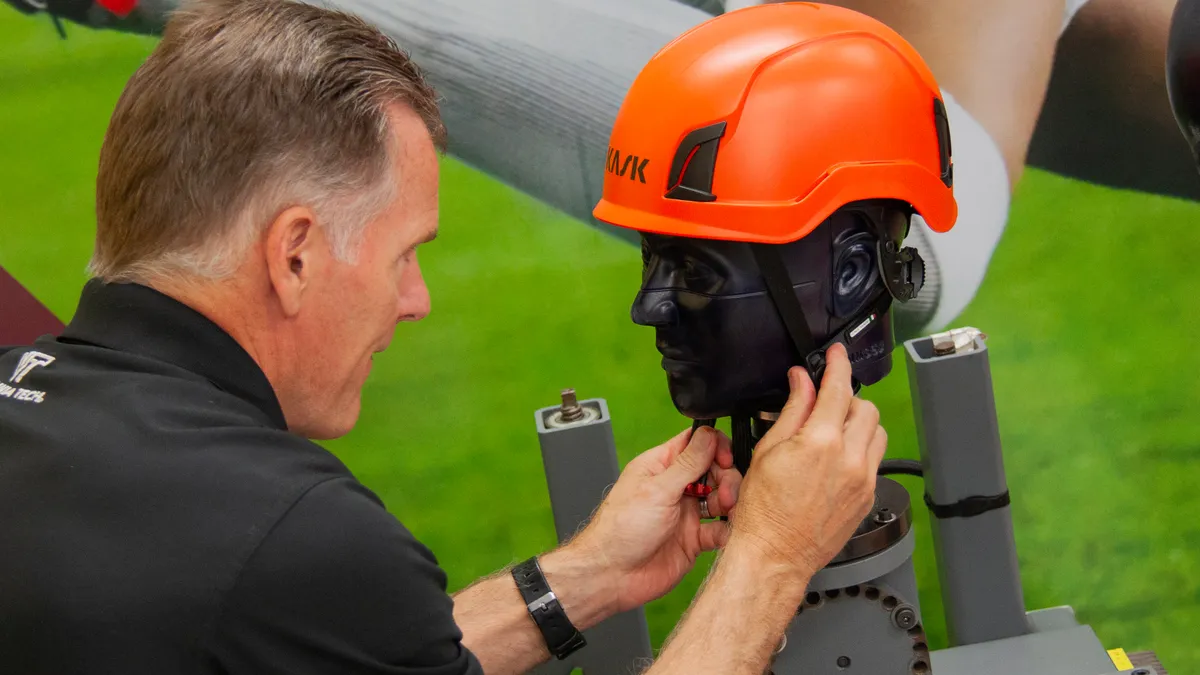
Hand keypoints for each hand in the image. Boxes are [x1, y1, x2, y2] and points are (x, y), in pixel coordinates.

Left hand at [571, 425, 743, 613]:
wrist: (612, 575)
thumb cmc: (620, 530)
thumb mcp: (657, 489)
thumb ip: (687, 463)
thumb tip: (709, 435)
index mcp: (661, 467)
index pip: (696, 444)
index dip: (715, 448)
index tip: (725, 460)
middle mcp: (675, 487)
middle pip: (714, 470)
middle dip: (727, 478)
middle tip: (725, 495)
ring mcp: (685, 513)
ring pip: (720, 498)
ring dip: (730, 503)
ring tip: (728, 512)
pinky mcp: (693, 539)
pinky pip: (720, 530)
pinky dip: (728, 529)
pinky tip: (728, 531)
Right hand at [730, 343, 887, 580]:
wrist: (775, 554)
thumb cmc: (763, 510)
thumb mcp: (769, 450)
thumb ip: (793, 410)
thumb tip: (802, 382)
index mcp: (821, 442)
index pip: (839, 388)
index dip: (838, 364)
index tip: (836, 354)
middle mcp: (849, 459)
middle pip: (865, 408)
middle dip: (846, 399)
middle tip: (824, 405)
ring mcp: (863, 480)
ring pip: (877, 433)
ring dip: (858, 424)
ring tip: (832, 433)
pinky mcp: (868, 497)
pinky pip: (874, 460)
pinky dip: (860, 450)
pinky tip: (836, 461)